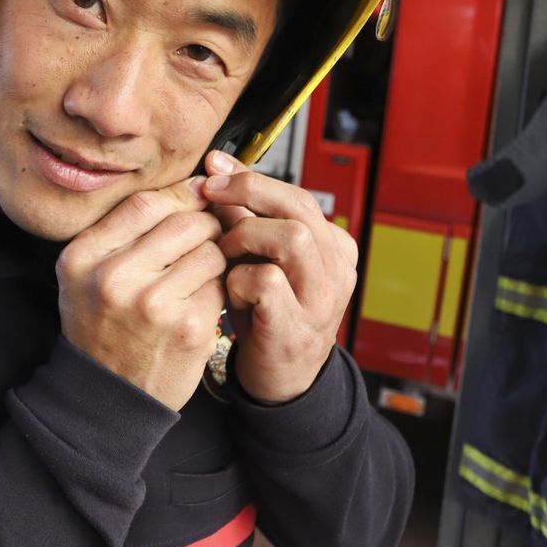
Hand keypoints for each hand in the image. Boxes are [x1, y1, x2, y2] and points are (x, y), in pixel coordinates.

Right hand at [56, 178, 228, 409]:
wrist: (109, 396)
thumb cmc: (101, 327)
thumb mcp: (86, 274)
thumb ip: (124, 230)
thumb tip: (190, 187)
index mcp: (83, 257)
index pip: (145, 202)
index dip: (180, 196)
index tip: (194, 199)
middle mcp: (114, 278)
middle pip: (184, 221)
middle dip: (204, 223)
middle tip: (206, 235)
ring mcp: (154, 304)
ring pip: (210, 250)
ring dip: (214, 255)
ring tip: (199, 272)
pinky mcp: (190, 328)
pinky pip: (221, 284)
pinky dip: (218, 287)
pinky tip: (201, 299)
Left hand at [203, 151, 357, 403]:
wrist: (280, 380)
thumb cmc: (265, 313)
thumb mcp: (255, 257)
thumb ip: (242, 215)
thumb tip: (216, 166)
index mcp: (332, 246)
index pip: (296, 194)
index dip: (251, 177)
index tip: (213, 169)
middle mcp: (336, 269)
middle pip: (298, 208)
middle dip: (248, 194)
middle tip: (210, 197)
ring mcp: (321, 300)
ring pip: (291, 238)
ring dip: (246, 237)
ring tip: (224, 253)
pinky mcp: (296, 327)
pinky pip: (268, 282)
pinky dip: (240, 278)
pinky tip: (231, 291)